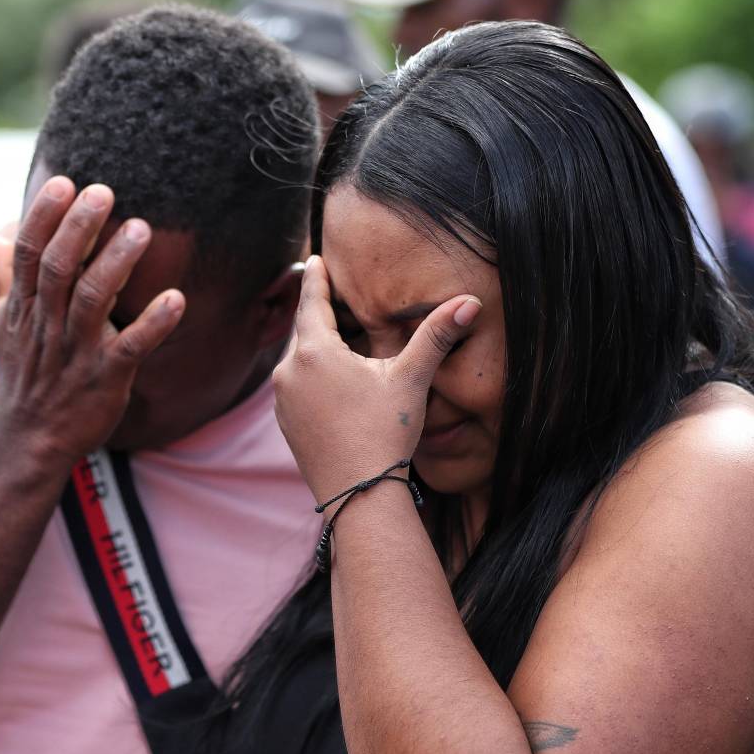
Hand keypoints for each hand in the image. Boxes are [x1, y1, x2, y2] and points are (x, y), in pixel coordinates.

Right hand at [0, 175, 183, 466]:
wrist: (25, 442)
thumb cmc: (20, 378)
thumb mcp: (2, 328)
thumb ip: (2, 280)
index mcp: (25, 309)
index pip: (29, 254)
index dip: (44, 218)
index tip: (63, 182)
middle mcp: (48, 326)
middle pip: (60, 270)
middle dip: (79, 229)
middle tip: (103, 191)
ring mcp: (77, 353)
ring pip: (94, 302)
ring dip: (117, 264)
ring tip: (141, 228)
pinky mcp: (106, 379)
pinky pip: (131, 349)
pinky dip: (153, 324)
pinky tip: (177, 299)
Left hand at [272, 255, 479, 501]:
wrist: (359, 494)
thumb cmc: (385, 433)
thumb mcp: (411, 379)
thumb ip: (435, 336)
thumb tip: (471, 302)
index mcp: (313, 352)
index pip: (312, 303)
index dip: (317, 280)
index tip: (316, 260)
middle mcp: (288, 372)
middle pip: (305, 332)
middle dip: (318, 315)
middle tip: (330, 295)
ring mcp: (282, 401)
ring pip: (298, 361)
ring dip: (315, 348)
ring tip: (335, 339)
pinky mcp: (285, 424)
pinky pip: (296, 387)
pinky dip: (311, 376)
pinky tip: (332, 383)